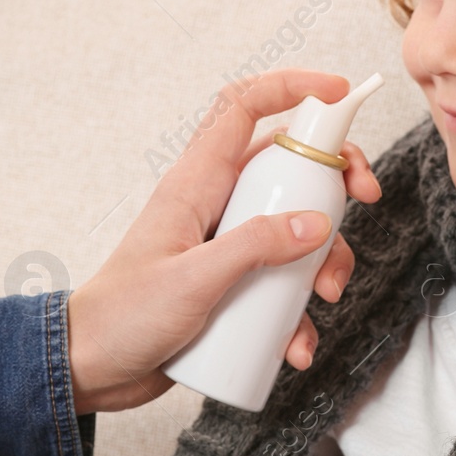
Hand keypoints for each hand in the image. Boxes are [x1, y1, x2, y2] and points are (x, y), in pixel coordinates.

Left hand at [67, 68, 382, 415]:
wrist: (92, 370)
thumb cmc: (123, 318)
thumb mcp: (192, 280)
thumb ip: (253, 247)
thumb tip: (316, 223)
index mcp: (196, 183)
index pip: (243, 106)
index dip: (291, 86)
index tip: (339, 92)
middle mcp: (215, 204)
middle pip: (288, 165)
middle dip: (334, 181)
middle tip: (363, 202)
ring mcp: (225, 244)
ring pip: (295, 229)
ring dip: (323, 260)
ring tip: (326, 297)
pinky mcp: (232, 284)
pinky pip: (281, 284)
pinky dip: (298, 312)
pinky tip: (294, 347)